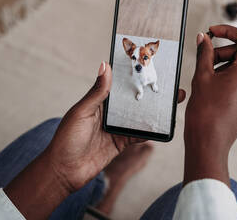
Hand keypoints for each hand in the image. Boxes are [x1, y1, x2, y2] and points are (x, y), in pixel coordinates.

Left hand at [6, 62, 185, 218]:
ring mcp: (115, 128)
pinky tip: (163, 124)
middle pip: (133, 100)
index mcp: (98, 101)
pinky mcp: (120, 143)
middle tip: (170, 84)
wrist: (64, 171)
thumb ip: (97, 92)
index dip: (133, 76)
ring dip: (154, 110)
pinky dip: (150, 131)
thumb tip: (105, 65)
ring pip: (139, 116)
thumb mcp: (82, 112)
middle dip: (149, 92)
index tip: (149, 66)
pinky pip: (138, 135)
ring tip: (172, 102)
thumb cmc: (67, 138)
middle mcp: (108, 113)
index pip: (119, 85)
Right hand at [183, 25, 236, 186]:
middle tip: (204, 59)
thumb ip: (204, 52)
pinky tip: (213, 88)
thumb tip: (203, 38)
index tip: (212, 31)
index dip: (227, 30)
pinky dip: (229, 77)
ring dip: (224, 65)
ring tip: (207, 77)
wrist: (209, 142)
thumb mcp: (202, 76)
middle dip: (222, 51)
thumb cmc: (205, 111)